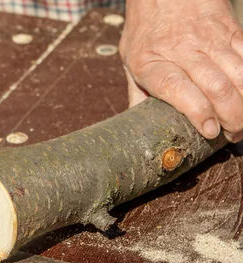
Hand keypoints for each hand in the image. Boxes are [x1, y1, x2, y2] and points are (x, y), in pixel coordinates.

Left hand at [120, 0, 242, 141]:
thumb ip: (138, 93)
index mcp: (152, 61)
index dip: (197, 112)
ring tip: (241, 124)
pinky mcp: (231, 31)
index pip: (177, 88)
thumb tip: (139, 128)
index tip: (210, 131)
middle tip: (231, 134)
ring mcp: (210, 40)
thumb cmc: (146, 28)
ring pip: (238, 75)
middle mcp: (182, 50)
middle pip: (215, 87)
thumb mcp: (130, 60)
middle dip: (230, 117)